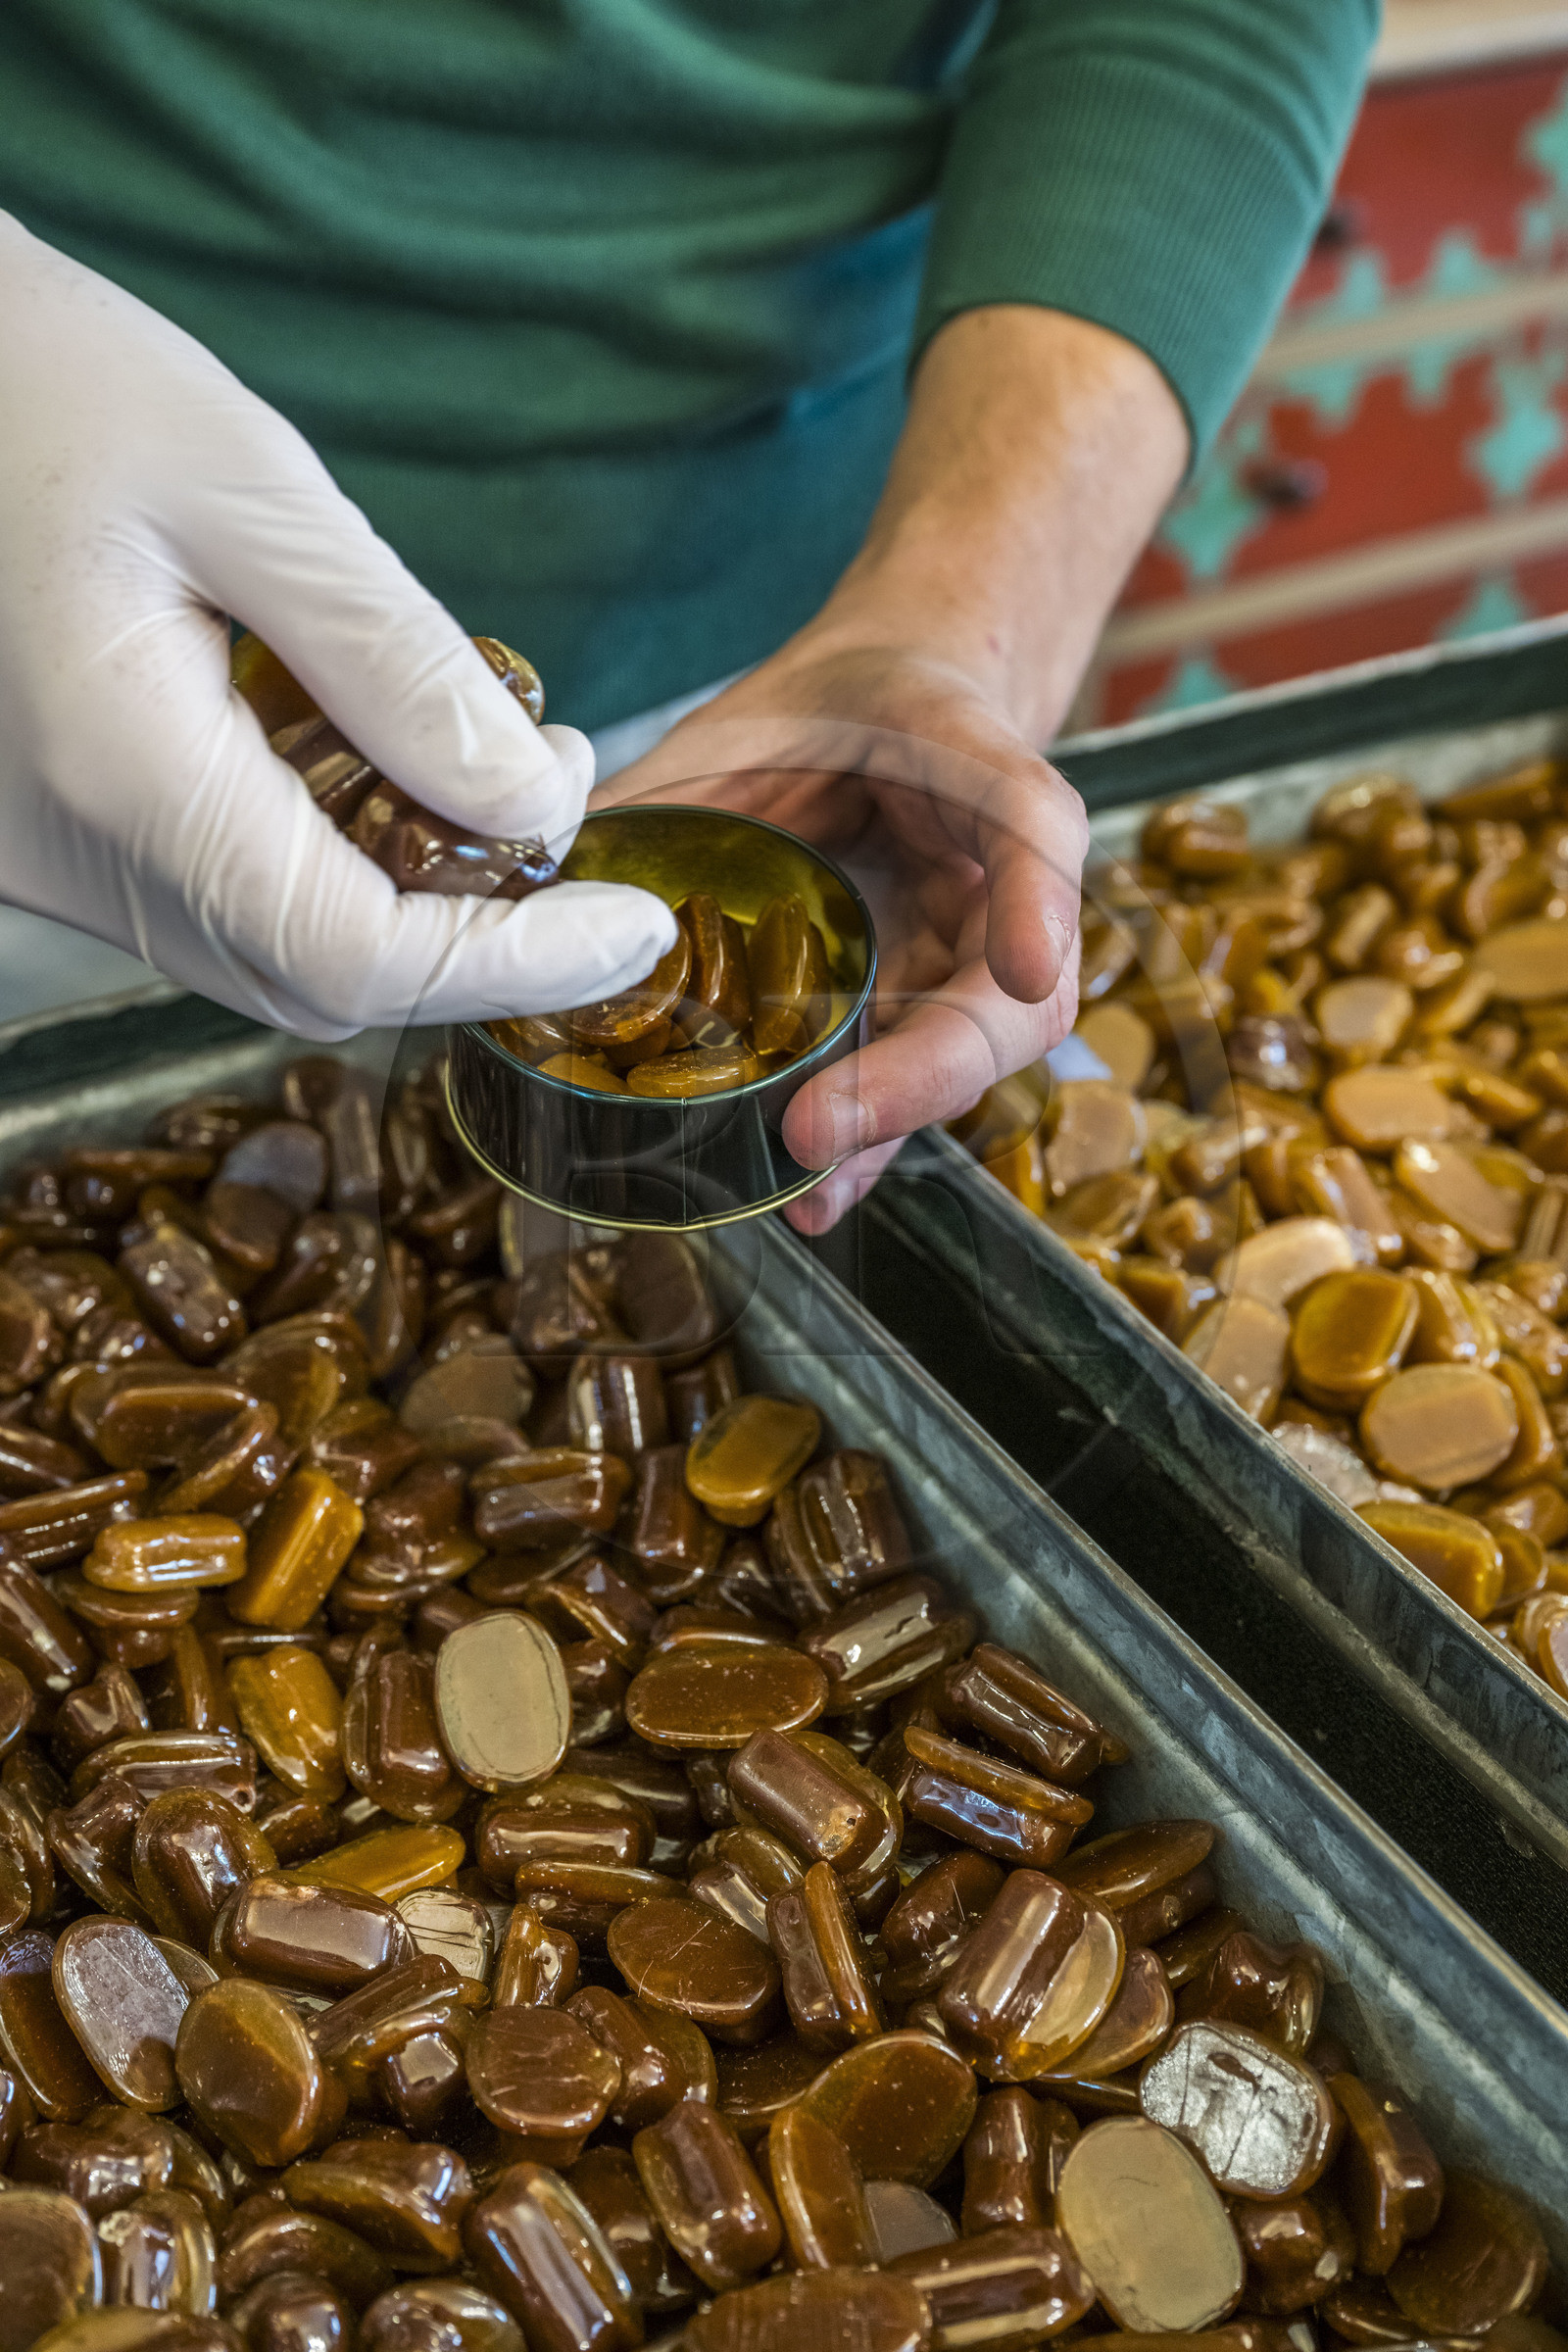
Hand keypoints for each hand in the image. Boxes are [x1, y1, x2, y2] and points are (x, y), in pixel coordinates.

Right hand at [0, 215, 674, 1039]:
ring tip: (490, 766)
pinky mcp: (44, 839)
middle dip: (474, 931)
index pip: (360, 955)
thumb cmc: (33, 379)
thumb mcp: (243, 482)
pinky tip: (371, 761)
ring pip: (266, 958)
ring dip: (403, 903)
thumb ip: (394, 657)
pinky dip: (321, 870)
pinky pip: (208, 906)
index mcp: (122, 770)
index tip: (635, 923)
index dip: (517, 963)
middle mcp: (72, 856)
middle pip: (320, 981)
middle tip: (562, 793)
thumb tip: (532, 799)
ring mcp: (46, 863)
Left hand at [596, 630, 1087, 1231]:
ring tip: (808, 1181)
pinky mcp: (910, 1015)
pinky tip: (804, 1194)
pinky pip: (899, 1085)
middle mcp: (999, 898)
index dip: (1035, 906)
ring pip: (961, 1065)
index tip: (1022, 967)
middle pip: (1011, 1004)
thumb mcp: (764, 714)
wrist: (879, 716)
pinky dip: (859, 1144)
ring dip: (886, 1131)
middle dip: (922, 1074)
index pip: (1035, 833)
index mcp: (989, 792)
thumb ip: (675, 787)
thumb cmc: (834, 708)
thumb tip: (539, 868)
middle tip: (821, 1124)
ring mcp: (961, 968)